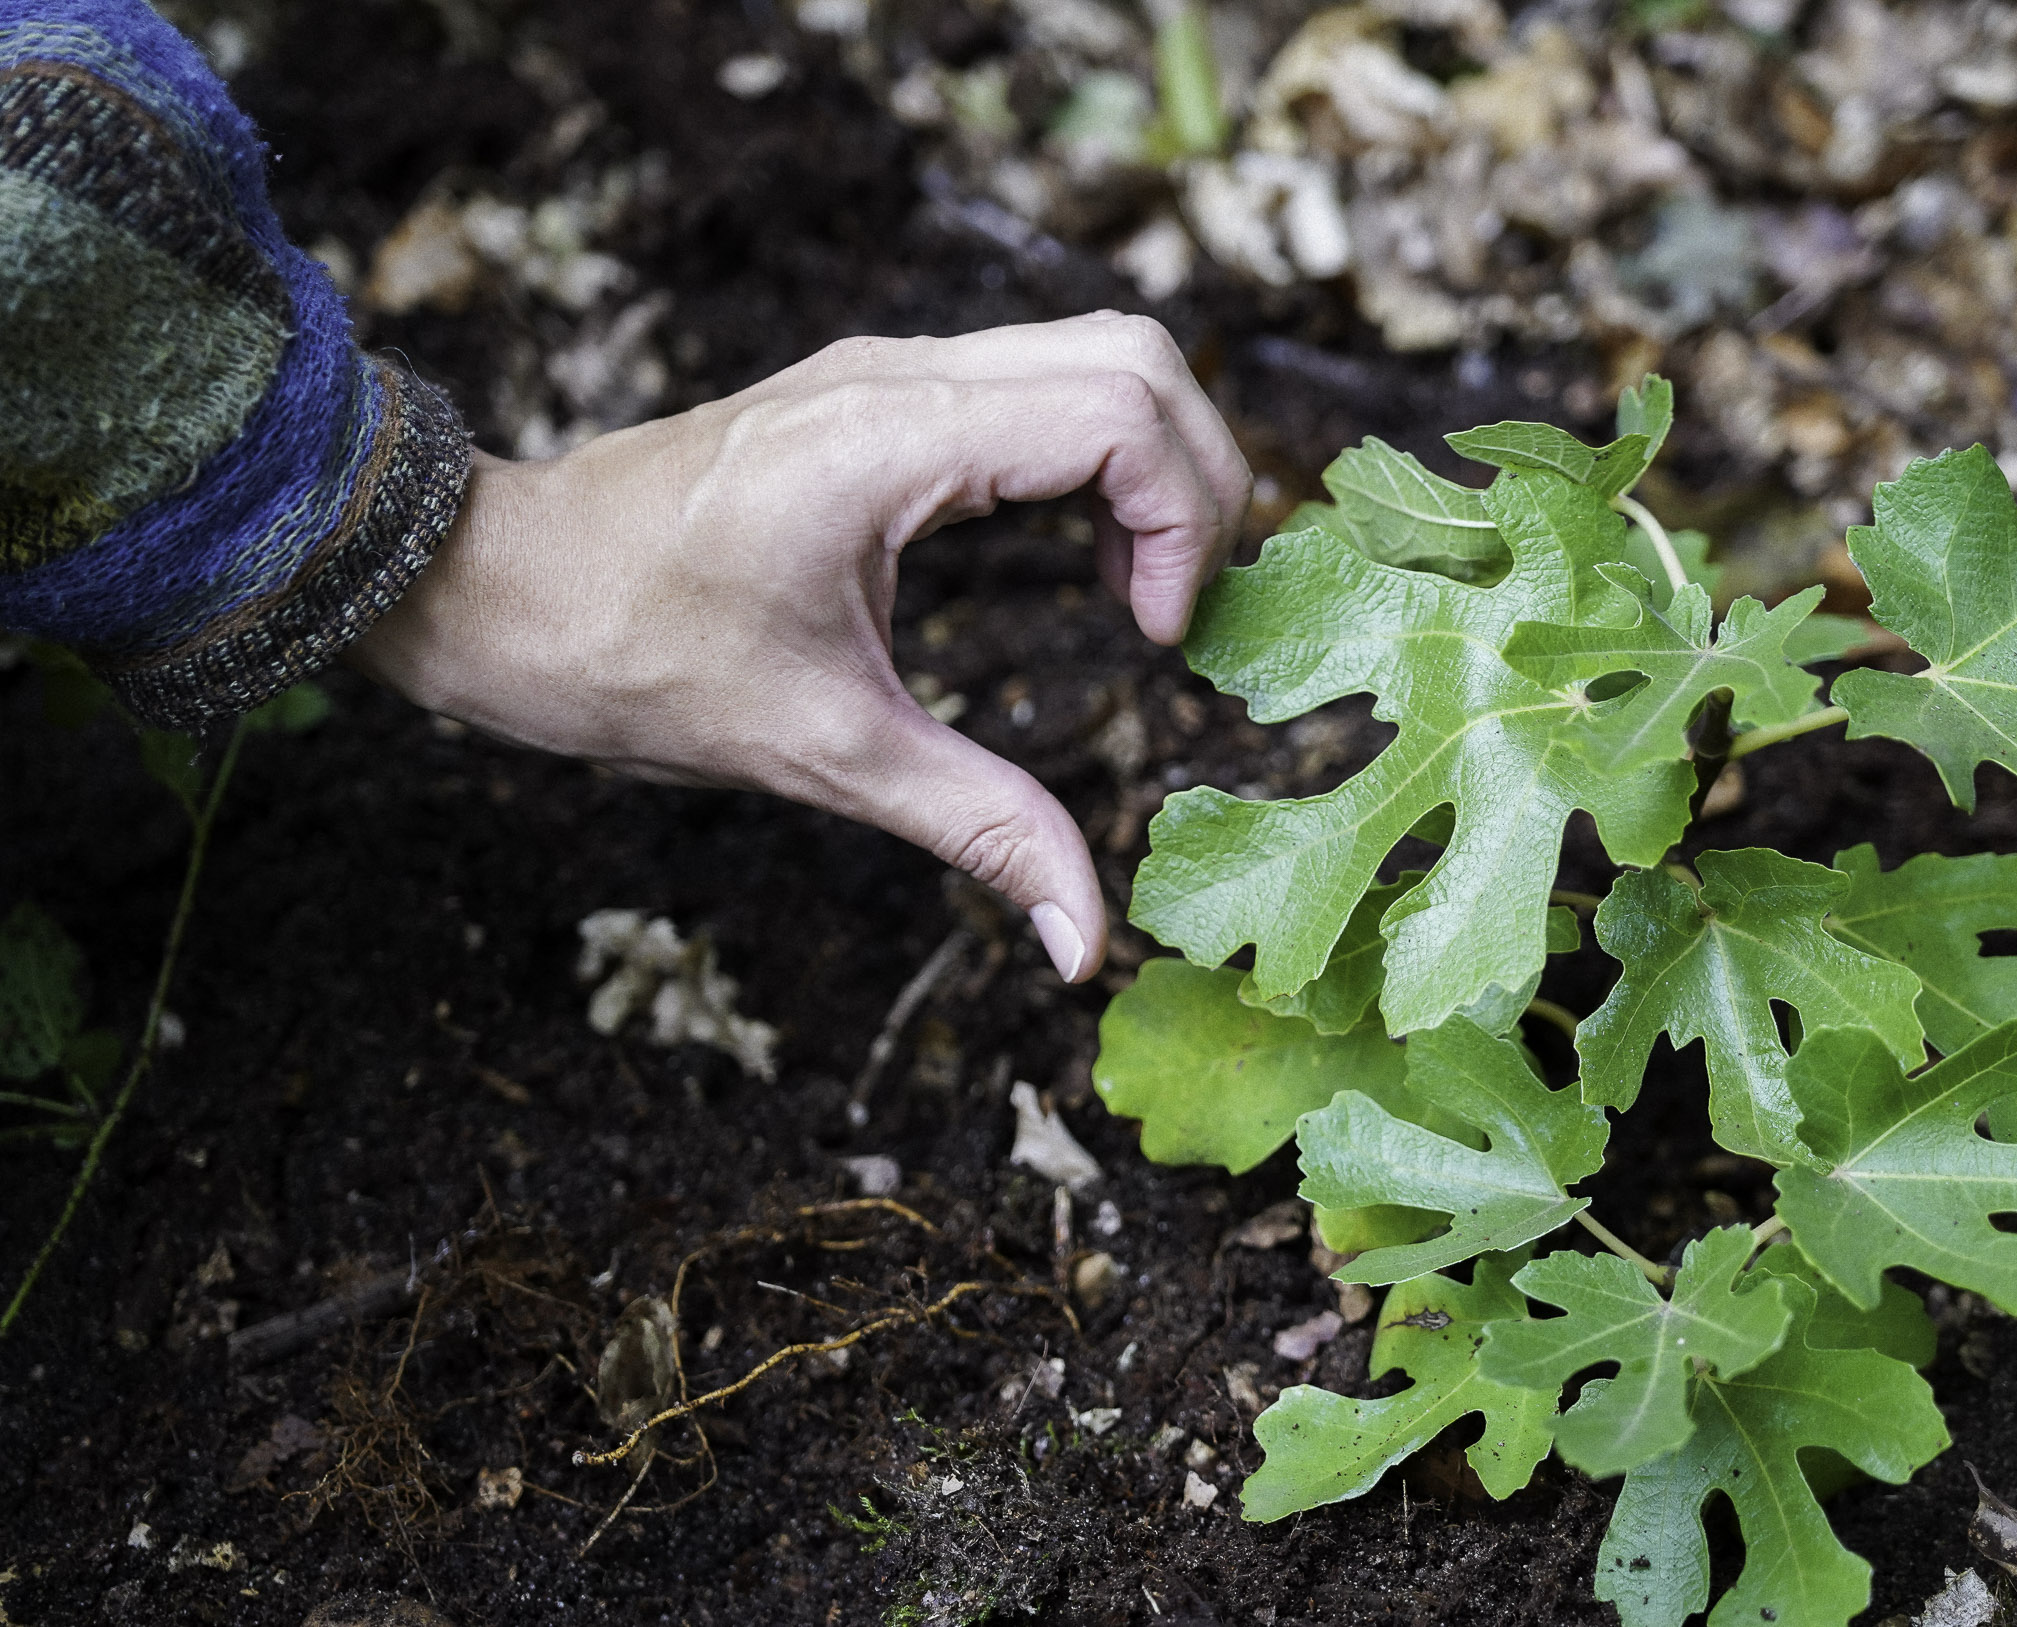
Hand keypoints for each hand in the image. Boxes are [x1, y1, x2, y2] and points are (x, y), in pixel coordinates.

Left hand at [348, 313, 1251, 981]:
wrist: (490, 589)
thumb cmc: (627, 655)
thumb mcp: (821, 754)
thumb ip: (978, 829)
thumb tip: (1082, 943)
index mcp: (893, 440)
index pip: (1123, 413)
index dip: (1179, 526)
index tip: (1152, 638)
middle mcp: (901, 375)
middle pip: (1138, 356)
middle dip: (1199, 478)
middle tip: (1180, 606)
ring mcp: (887, 372)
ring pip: (1095, 353)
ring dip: (1152, 463)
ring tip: (1140, 589)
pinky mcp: (876, 395)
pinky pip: (1036, 383)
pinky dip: (1094, 458)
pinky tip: (1077, 560)